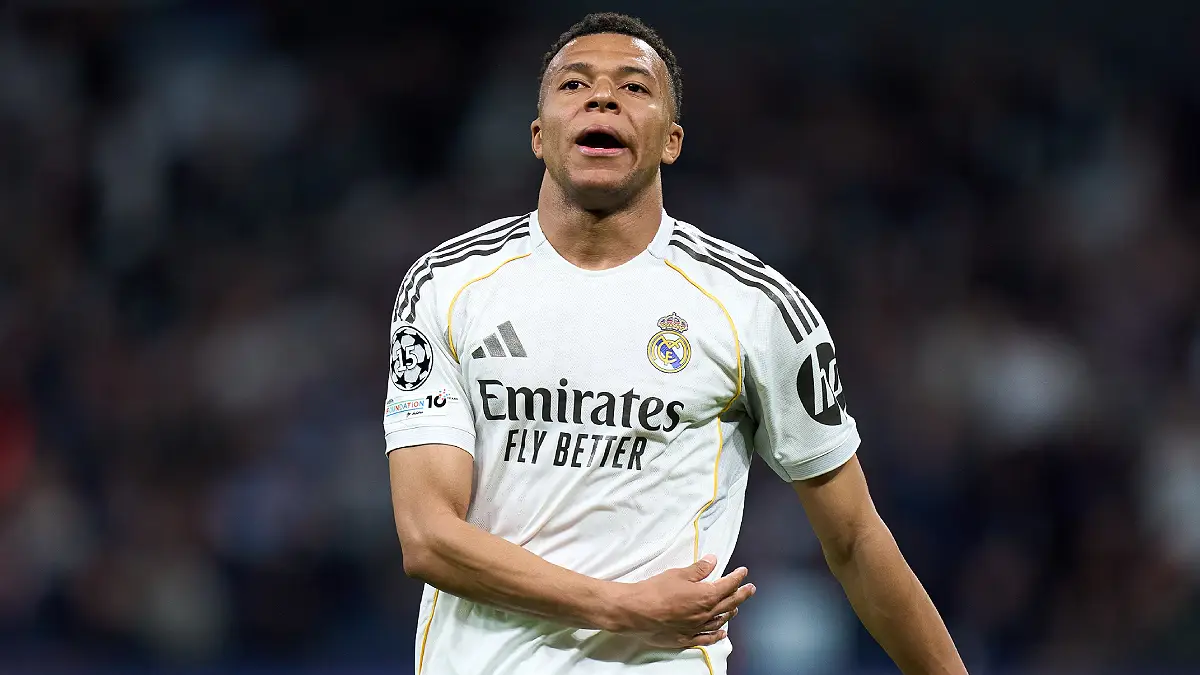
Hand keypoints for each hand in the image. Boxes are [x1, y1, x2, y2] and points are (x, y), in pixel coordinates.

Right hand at [608, 554, 755, 647]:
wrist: (638, 611)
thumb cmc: (656, 590)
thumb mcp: (679, 574)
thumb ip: (698, 569)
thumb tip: (713, 561)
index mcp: (706, 595)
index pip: (727, 585)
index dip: (737, 577)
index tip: (743, 572)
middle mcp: (706, 613)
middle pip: (729, 603)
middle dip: (741, 595)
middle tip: (751, 589)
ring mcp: (697, 627)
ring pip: (720, 620)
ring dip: (731, 612)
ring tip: (737, 607)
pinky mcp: (686, 638)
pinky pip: (707, 638)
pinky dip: (717, 635)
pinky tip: (722, 633)